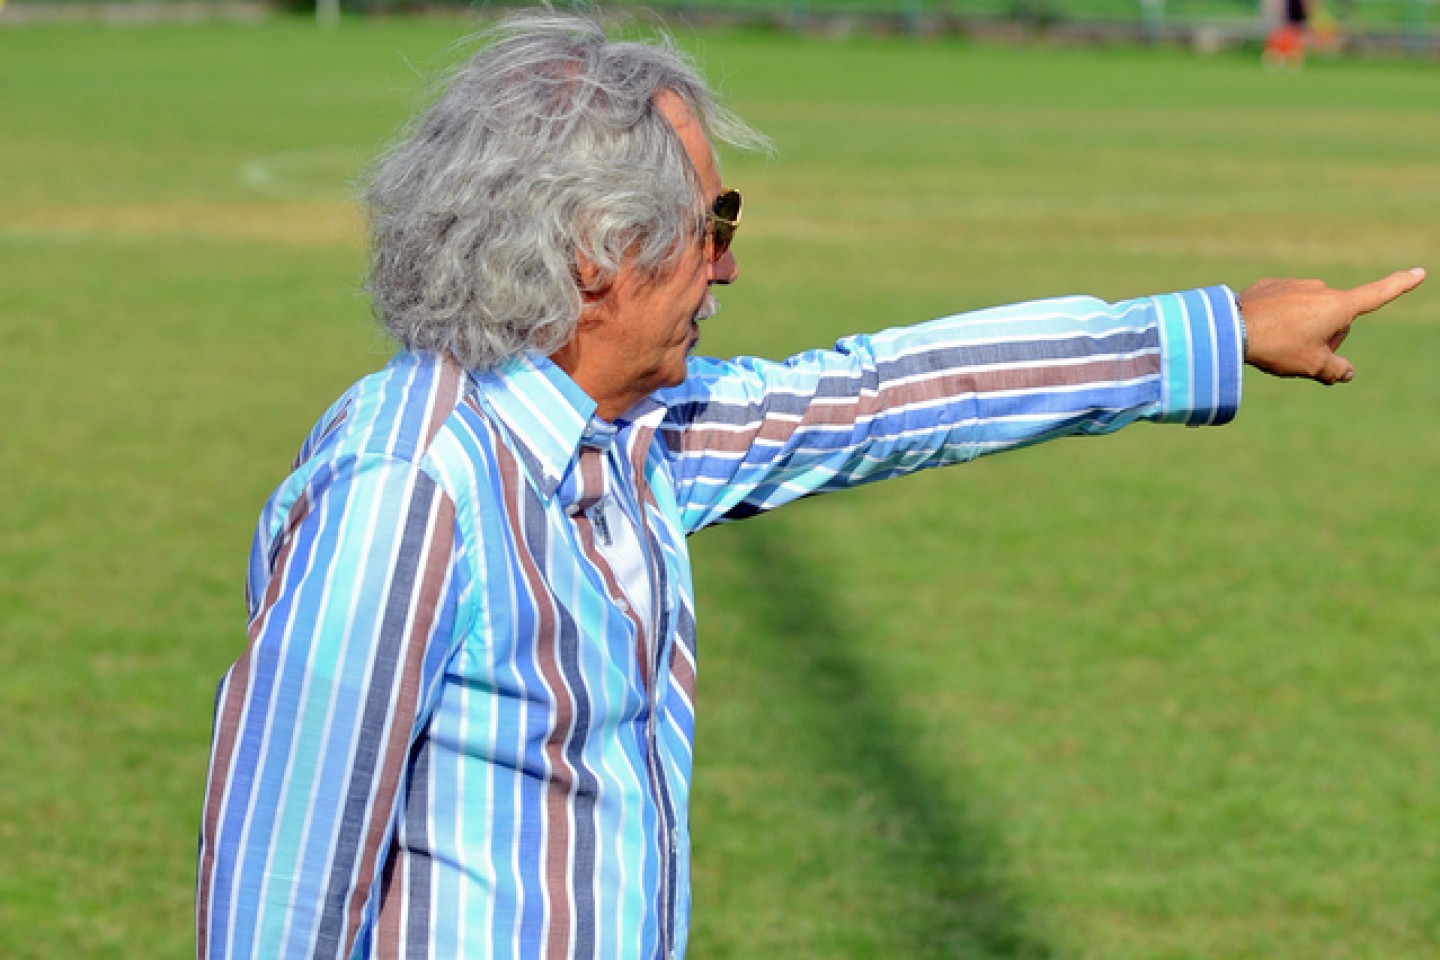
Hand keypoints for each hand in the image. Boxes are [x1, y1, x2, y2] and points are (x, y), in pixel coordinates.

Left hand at [1240, 268, 1425, 384]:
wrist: (1231, 329)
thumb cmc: (1277, 347)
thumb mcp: (1312, 366)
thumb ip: (1336, 370)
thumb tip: (1347, 373)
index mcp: (1338, 306)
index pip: (1377, 295)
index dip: (1400, 285)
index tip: (1419, 272)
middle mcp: (1320, 289)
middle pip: (1334, 319)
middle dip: (1324, 337)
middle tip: (1299, 354)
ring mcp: (1294, 284)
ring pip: (1307, 312)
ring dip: (1300, 328)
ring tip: (1276, 343)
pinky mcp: (1270, 285)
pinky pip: (1283, 306)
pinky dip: (1278, 319)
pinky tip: (1262, 331)